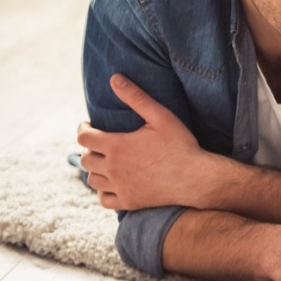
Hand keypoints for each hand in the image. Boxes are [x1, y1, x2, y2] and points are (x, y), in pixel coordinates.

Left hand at [77, 74, 213, 209]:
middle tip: (101, 144)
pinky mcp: (130, 202)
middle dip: (90, 149)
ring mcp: (120, 187)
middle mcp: (113, 168)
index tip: (90, 126)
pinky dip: (104, 191)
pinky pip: (104, 199)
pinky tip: (113, 184)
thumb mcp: (161, 116)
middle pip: (85, 159)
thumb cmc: (181, 145)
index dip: (83, 129)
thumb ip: (136, 97)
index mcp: (116, 146)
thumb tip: (115, 78)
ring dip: (95, 170)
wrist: (197, 178)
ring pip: (92, 179)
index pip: (84, 137)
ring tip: (106, 163)